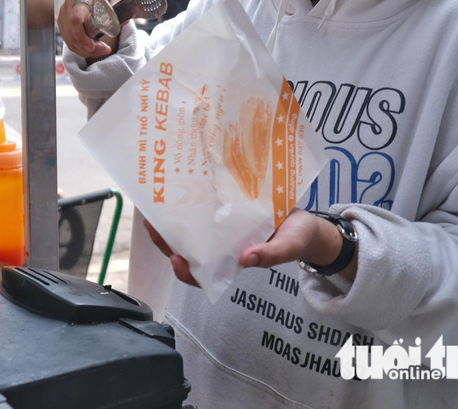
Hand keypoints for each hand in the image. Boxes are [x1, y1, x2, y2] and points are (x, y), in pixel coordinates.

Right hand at [58, 0, 126, 59]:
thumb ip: (121, 5)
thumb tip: (124, 22)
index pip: (76, 19)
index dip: (82, 35)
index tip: (92, 46)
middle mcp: (69, 4)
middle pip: (73, 32)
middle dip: (88, 46)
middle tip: (105, 49)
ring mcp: (63, 14)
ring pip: (70, 40)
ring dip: (86, 49)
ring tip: (102, 49)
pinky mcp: (62, 23)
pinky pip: (69, 41)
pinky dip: (81, 49)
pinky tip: (93, 48)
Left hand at [145, 210, 356, 287]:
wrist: (306, 221)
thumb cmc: (297, 238)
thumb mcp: (289, 247)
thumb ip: (271, 254)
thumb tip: (247, 259)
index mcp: (230, 261)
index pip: (199, 273)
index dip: (184, 270)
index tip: (176, 259)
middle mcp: (219, 246)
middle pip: (184, 248)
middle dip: (164, 239)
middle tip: (151, 222)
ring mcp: (219, 228)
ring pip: (188, 229)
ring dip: (170, 219)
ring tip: (156, 202)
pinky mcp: (223, 209)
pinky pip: (201, 208)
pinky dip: (188, 200)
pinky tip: (178, 185)